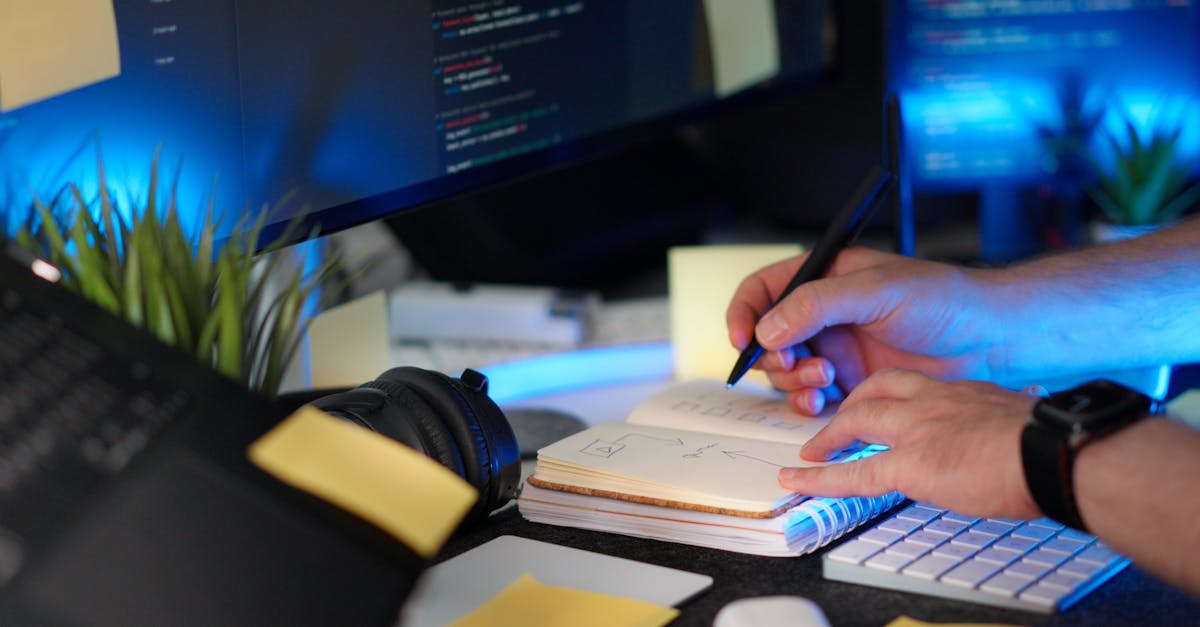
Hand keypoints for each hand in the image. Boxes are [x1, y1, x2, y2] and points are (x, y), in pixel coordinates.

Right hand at [726, 247, 1002, 413]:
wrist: (990, 342)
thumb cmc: (944, 300)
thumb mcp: (877, 290)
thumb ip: (817, 304)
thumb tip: (768, 327)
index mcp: (824, 276)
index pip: (763, 289)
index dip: (744, 313)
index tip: (743, 340)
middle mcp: (822, 313)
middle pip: (765, 336)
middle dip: (773, 355)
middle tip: (797, 363)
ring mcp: (834, 349)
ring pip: (783, 371)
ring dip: (792, 380)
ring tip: (825, 380)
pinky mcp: (848, 383)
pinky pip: (808, 397)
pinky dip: (807, 403)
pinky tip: (825, 402)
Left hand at [780, 369, 1040, 519]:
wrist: (1057, 452)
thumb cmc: (1054, 445)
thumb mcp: (1020, 422)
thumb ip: (1001, 426)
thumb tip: (1011, 439)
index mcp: (962, 392)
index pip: (914, 385)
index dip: (891, 396)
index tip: (885, 408)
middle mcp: (933, 402)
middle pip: (875, 391)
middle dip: (850, 407)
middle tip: (836, 425)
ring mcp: (917, 430)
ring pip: (855, 423)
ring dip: (828, 437)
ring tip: (810, 452)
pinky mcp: (910, 463)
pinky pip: (854, 472)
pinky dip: (820, 478)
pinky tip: (799, 480)